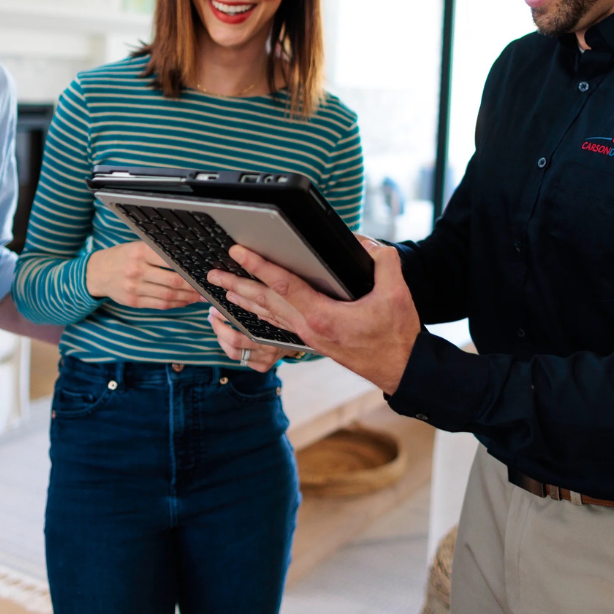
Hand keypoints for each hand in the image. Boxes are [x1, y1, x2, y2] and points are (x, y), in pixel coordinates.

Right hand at [86, 242, 201, 309]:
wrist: (97, 272)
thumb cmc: (122, 256)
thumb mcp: (137, 246)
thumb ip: (158, 252)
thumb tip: (187, 259)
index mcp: (140, 252)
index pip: (171, 261)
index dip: (189, 269)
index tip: (202, 271)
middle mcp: (136, 270)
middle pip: (172, 282)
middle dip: (193, 286)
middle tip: (206, 287)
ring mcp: (134, 288)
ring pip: (168, 296)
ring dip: (187, 298)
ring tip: (200, 296)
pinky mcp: (133, 301)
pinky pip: (159, 305)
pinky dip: (175, 304)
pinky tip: (185, 301)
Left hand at [206, 240, 420, 394]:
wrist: (400, 370)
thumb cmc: (396, 336)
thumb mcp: (396, 293)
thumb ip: (381, 262)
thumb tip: (365, 244)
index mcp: (322, 317)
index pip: (282, 285)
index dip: (258, 265)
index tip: (238, 251)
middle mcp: (308, 328)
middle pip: (264, 302)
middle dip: (236, 285)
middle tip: (212, 272)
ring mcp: (307, 336)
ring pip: (267, 314)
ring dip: (243, 300)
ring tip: (221, 287)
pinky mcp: (312, 340)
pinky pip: (277, 323)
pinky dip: (259, 313)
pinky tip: (250, 307)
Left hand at [207, 309, 297, 371]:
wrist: (299, 339)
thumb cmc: (283, 319)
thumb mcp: (274, 309)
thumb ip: (257, 304)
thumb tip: (231, 292)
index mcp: (273, 331)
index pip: (242, 326)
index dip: (225, 316)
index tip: (215, 307)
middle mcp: (271, 348)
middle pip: (234, 341)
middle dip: (218, 326)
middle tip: (212, 314)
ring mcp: (266, 359)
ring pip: (233, 352)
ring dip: (220, 337)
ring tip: (216, 324)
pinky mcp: (263, 367)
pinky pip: (239, 359)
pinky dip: (229, 347)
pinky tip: (226, 338)